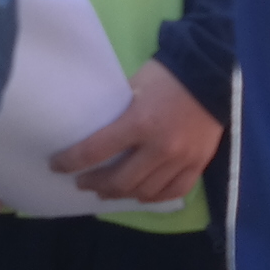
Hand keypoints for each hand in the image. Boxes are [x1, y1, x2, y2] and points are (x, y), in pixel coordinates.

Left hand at [52, 59, 221, 205]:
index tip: (57, 166)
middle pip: (119, 180)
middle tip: (82, 182)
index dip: (71, 161)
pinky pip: (172, 192)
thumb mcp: (135, 86)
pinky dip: (153, 196)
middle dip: (94, 184)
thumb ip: (119, 111)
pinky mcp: (197, 164)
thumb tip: (99, 130)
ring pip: (144, 191)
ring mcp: (181, 159)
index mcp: (139, 122)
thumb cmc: (168, 74)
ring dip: (121, 194)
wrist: (213, 73)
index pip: (96, 150)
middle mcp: (160, 147)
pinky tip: (141, 193)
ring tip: (109, 190)